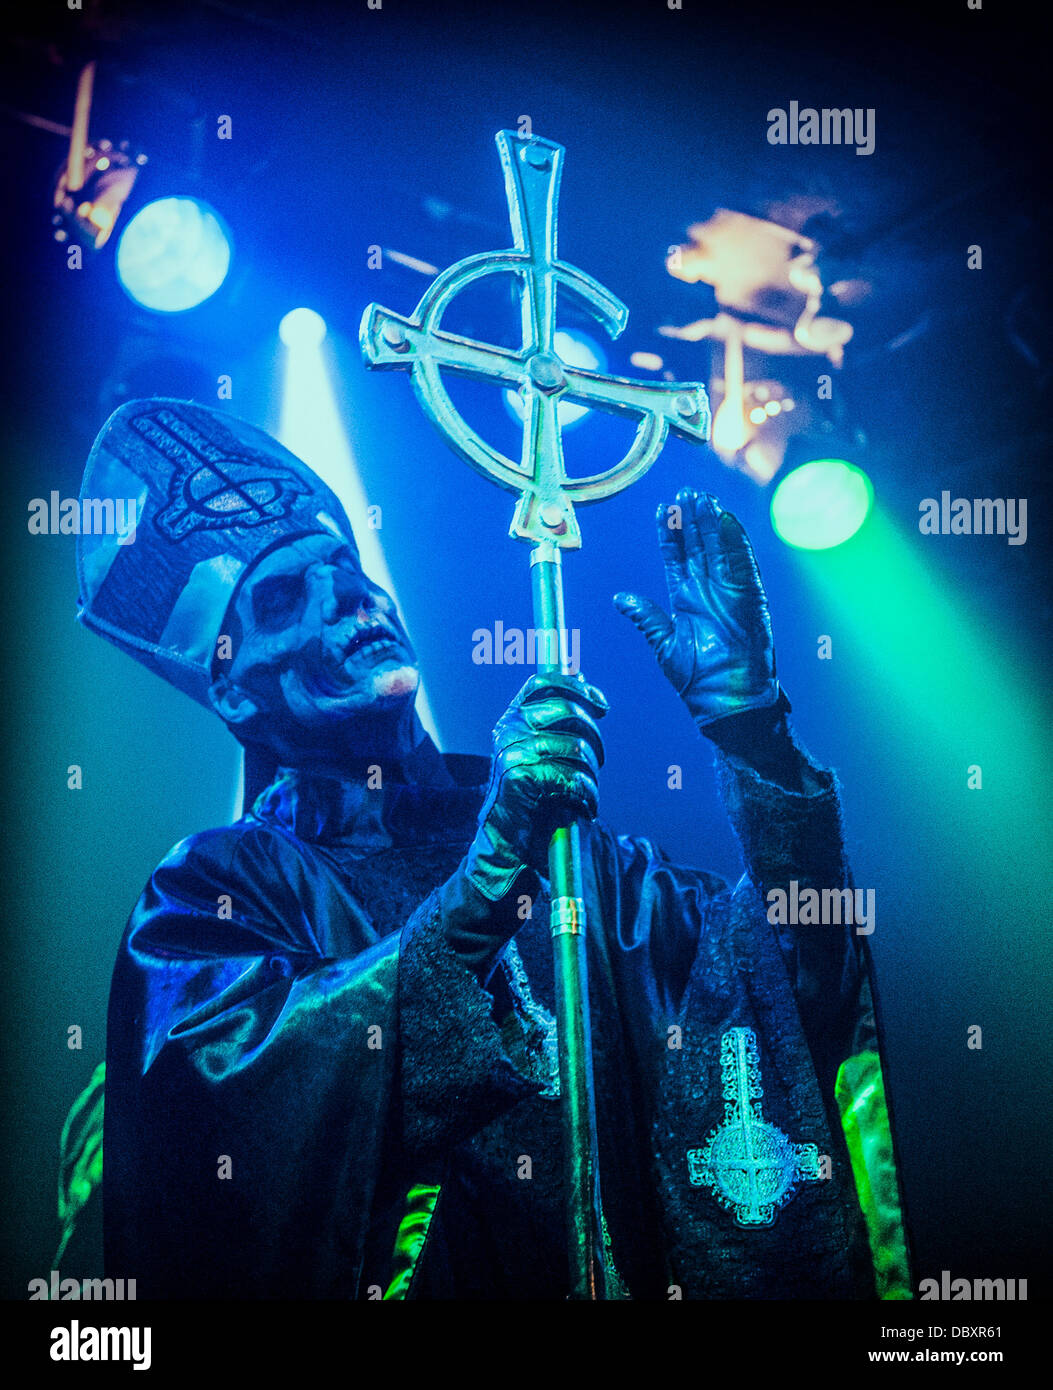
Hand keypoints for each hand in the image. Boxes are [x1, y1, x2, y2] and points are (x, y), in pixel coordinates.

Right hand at [464, 672, 607, 901]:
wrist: (505, 845)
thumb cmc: (530, 800)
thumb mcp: (541, 751)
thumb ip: (557, 718)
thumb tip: (582, 679)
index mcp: (512, 718)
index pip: (545, 682)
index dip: (578, 687)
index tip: (602, 705)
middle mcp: (508, 729)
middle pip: (568, 710)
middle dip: (594, 737)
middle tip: (598, 762)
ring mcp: (511, 751)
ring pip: (575, 746)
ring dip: (592, 774)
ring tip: (589, 793)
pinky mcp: (519, 777)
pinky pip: (570, 776)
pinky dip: (587, 794)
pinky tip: (586, 806)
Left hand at [613, 487, 780, 727]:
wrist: (725, 697)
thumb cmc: (696, 679)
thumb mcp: (663, 643)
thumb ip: (645, 617)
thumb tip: (621, 598)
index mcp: (684, 599)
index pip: (675, 557)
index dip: (669, 533)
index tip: (662, 509)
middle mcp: (707, 590)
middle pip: (698, 546)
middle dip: (690, 519)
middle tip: (685, 492)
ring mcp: (729, 591)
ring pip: (719, 548)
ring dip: (711, 524)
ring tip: (702, 498)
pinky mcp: (750, 597)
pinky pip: (743, 564)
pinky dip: (736, 542)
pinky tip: (726, 521)